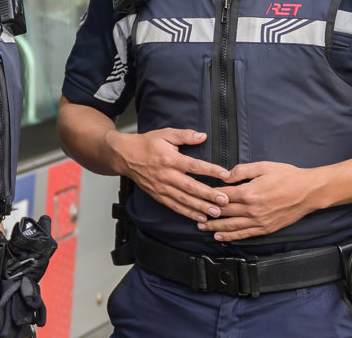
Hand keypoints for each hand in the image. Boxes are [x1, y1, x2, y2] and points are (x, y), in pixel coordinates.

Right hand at [110, 128, 232, 223]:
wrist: (125, 156)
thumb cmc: (146, 144)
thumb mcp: (165, 134)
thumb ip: (184, 135)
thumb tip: (202, 136)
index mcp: (169, 159)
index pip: (194, 165)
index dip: (211, 170)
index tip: (225, 174)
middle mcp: (166, 175)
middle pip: (190, 187)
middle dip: (209, 195)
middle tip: (225, 200)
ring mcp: (161, 187)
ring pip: (183, 200)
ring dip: (201, 207)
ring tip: (216, 212)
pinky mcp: (158, 195)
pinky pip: (175, 206)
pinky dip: (188, 213)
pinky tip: (200, 217)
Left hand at [204, 160, 319, 241]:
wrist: (308, 192)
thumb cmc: (287, 176)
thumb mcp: (263, 166)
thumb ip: (242, 170)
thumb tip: (225, 175)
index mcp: (249, 192)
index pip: (223, 195)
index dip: (209, 195)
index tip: (199, 195)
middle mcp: (252, 210)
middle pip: (224, 212)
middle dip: (207, 214)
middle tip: (194, 214)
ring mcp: (259, 222)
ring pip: (232, 227)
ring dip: (215, 228)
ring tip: (202, 227)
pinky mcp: (266, 229)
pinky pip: (245, 234)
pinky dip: (231, 237)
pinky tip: (221, 238)